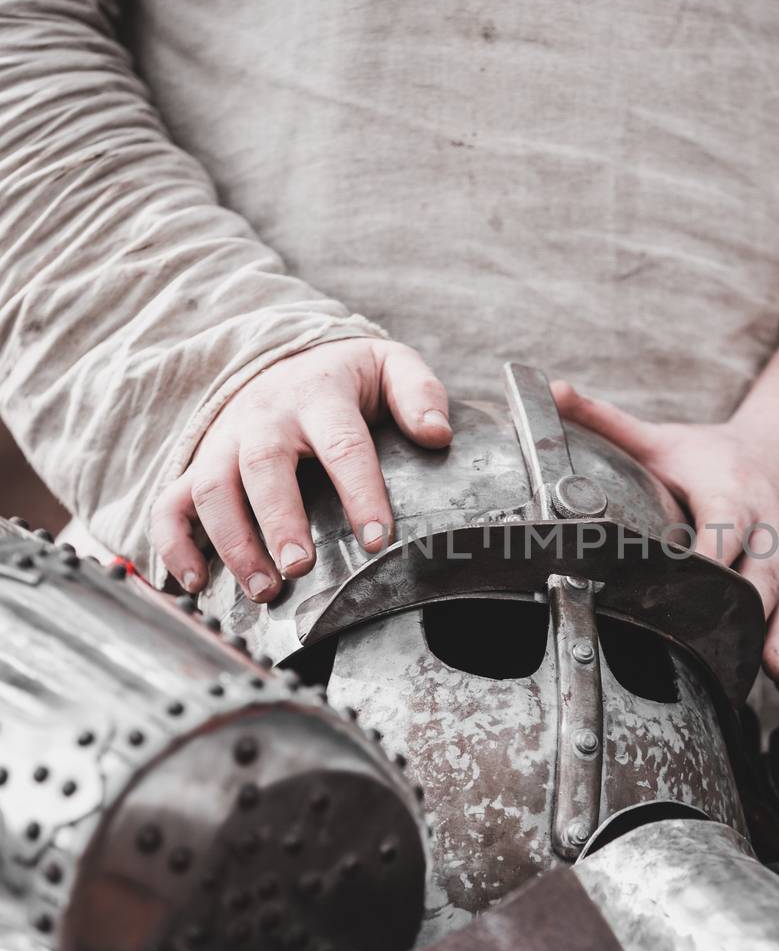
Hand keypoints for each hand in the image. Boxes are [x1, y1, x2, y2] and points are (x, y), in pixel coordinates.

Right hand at [151, 339, 450, 599]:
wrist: (287, 359)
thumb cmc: (347, 380)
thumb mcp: (391, 367)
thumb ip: (419, 394)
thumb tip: (438, 435)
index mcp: (320, 397)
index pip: (343, 444)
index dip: (359, 492)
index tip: (377, 540)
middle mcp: (265, 418)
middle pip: (263, 465)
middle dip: (279, 520)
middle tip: (300, 568)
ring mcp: (225, 442)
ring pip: (211, 488)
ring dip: (232, 542)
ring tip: (263, 590)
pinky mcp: (199, 465)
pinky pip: (169, 503)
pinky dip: (173, 545)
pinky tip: (193, 584)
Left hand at [552, 383, 778, 695]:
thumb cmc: (717, 453)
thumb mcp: (665, 438)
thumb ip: (608, 421)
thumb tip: (551, 389)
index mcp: (732, 495)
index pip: (722, 529)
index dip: (709, 557)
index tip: (689, 582)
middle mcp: (770, 531)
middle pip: (762, 575)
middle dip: (748, 611)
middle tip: (727, 647)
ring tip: (776, 674)